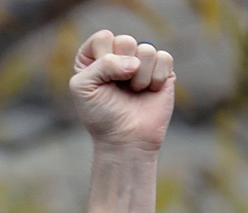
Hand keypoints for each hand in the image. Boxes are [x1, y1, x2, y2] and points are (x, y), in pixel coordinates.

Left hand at [69, 30, 174, 155]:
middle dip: (122, 68)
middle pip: (126, 40)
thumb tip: (135, 63)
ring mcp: (141, 62)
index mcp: (95, 57)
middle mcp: (119, 56)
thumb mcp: (83, 87)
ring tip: (134, 92)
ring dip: (139, 77)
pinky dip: (157, 78)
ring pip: (146, 49)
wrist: (126, 140)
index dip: (103, 58)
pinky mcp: (162, 71)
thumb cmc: (101, 115)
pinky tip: (150, 91)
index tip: (101, 81)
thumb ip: (101, 64)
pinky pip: (164, 58)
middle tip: (120, 88)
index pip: (103, 37)